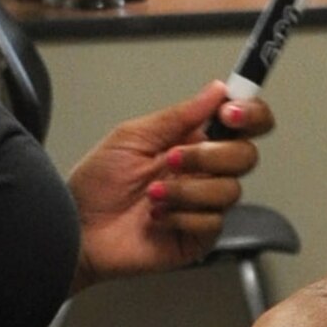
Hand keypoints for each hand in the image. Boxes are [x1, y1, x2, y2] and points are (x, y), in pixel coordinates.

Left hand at [67, 83, 276, 288]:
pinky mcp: (199, 237)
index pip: (244, 123)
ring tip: (152, 194)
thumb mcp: (132, 136)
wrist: (76, 228)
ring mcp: (204, 205)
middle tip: (173, 158)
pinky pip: (212, 222)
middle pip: (246, 155)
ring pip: (230, 190)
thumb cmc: (97, 183)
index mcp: (193, 141)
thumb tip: (218, 89)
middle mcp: (204, 171)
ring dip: (187, 189)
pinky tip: (155, 217)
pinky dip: (180, 216)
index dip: (250, 113)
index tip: (229, 112)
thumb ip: (179, 115)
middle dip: (210, 154)